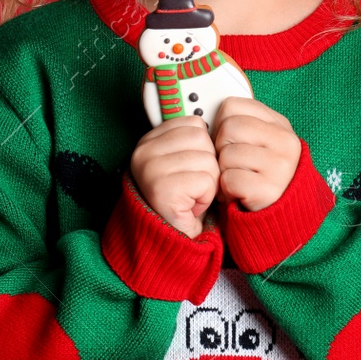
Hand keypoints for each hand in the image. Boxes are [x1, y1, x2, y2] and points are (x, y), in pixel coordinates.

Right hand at [128, 115, 220, 237]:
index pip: (194, 124)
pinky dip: (206, 197)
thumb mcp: (183, 162)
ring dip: (208, 183)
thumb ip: (190, 140)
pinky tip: (191, 205)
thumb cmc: (182, 201)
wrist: (171, 240)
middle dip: (208, 166)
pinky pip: (206, 181)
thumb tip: (217, 119)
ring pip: (208, 160)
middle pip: (203, 140)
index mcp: (148, 140)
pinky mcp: (162, 189)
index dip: (202, 149)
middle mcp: (144, 152)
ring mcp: (150, 169)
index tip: (188, 169)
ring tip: (191, 196)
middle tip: (192, 186)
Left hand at [212, 96, 301, 211]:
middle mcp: (285, 142)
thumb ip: (242, 124)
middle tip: (233, 164)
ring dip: (223, 171)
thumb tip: (206, 119)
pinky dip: (227, 189)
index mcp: (280, 125)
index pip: (232, 106)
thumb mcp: (260, 142)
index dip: (222, 124)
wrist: (279, 213)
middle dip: (221, 148)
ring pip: (227, 154)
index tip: (231, 141)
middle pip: (228, 128)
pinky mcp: (269, 190)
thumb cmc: (260, 175)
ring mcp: (280, 166)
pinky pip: (229, 179)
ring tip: (237, 179)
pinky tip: (239, 193)